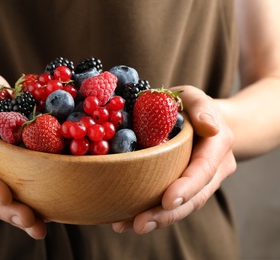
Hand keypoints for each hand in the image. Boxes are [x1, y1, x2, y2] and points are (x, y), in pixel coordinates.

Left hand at [112, 85, 236, 233]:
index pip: (203, 170)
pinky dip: (152, 214)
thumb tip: (209, 126)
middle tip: (139, 224)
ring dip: (156, 220)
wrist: (205, 120)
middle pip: (193, 198)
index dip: (187, 186)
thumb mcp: (194, 97)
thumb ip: (201, 106)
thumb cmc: (192, 106)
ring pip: (183, 207)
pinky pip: (173, 204)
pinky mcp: (186, 188)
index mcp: (217, 146)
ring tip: (126, 226)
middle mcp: (214, 169)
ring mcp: (202, 182)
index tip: (167, 200)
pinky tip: (127, 221)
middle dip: (166, 214)